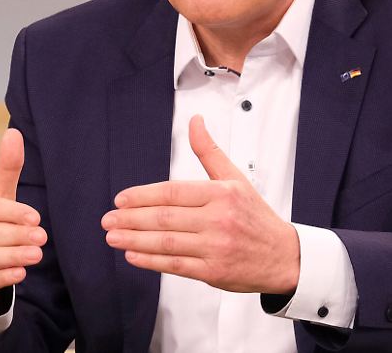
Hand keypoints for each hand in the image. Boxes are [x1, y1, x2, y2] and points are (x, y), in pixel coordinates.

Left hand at [102, 115, 300, 293]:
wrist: (283, 255)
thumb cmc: (256, 216)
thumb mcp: (235, 178)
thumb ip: (209, 151)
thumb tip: (194, 121)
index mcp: (222, 194)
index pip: (174, 193)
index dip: (143, 196)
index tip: (121, 199)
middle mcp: (218, 220)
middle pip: (166, 218)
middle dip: (131, 219)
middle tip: (108, 219)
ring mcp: (215, 247)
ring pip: (167, 243)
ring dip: (135, 240)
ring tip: (113, 236)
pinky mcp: (213, 272)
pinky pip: (176, 266)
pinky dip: (151, 261)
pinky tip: (133, 256)